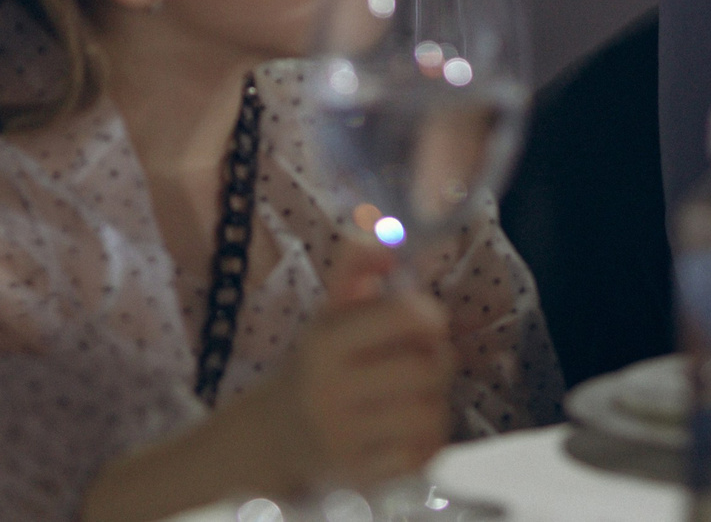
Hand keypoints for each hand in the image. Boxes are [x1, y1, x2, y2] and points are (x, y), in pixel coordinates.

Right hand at [285, 241, 451, 486]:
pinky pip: (422, 454)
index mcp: (326, 342)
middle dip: (439, 359)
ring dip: (437, 401)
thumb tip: (389, 236)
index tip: (425, 321)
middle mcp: (331, 391)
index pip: (404, 317)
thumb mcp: (330, 313)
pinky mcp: (359, 475)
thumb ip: (358, 266)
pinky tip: (413, 426)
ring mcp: (344, 438)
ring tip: (421, 393)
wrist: (272, 437)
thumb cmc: (317, 365)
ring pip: (430, 413)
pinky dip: (429, 438)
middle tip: (427, 359)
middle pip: (426, 368)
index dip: (429, 315)